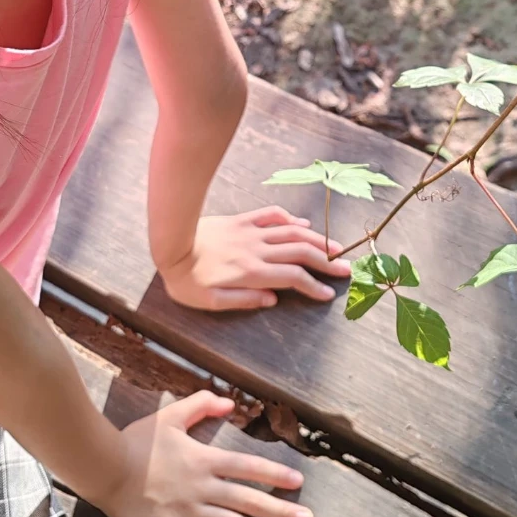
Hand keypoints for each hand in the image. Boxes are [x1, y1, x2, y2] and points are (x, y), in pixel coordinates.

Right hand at [94, 392, 311, 516]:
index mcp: (205, 459)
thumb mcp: (172, 414)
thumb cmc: (138, 440)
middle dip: (281, 511)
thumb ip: (202, 405)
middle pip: (249, 501)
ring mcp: (188, 512)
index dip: (275, 475)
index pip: (249, 467)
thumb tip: (229, 403)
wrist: (105, 467)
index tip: (299, 483)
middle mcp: (203, 488)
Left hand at [157, 207, 350, 310]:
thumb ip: (243, 301)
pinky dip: (291, 218)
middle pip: (301, 252)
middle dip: (326, 261)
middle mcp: (257, 250)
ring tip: (335, 247)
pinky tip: (302, 223)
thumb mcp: (210, 301)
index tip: (328, 294)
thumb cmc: (186, 280)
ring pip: (292, 232)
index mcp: (251, 272)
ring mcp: (251, 232)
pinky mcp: (242, 221)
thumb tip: (273, 299)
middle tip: (346, 269)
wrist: (170, 243)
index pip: (292, 278)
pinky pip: (272, 215)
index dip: (314, 286)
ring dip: (316, 239)